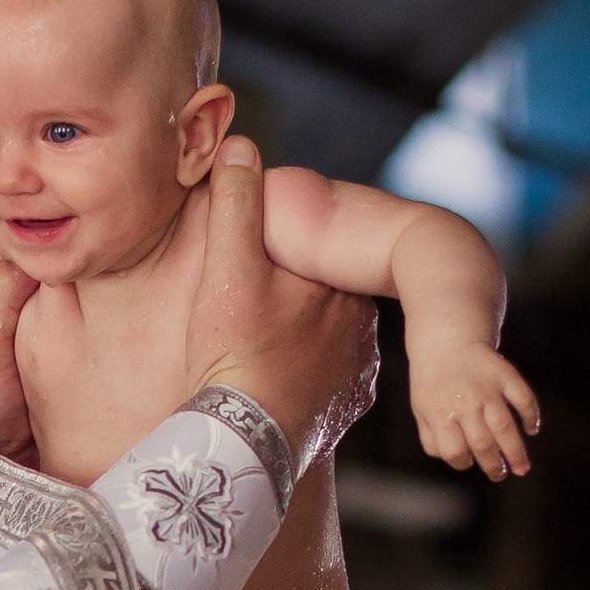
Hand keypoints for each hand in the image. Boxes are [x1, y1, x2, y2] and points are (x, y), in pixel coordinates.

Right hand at [187, 138, 380, 470]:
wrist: (243, 445)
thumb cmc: (234, 355)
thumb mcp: (226, 269)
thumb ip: (235, 204)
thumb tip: (241, 145)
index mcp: (342, 285)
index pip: (319, 252)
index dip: (284, 254)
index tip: (253, 266)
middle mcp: (363, 328)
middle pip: (324, 295)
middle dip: (295, 295)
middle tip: (250, 309)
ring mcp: (357, 376)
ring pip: (329, 340)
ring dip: (302, 340)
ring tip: (258, 350)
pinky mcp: (343, 414)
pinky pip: (327, 384)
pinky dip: (303, 380)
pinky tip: (274, 385)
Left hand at [408, 342, 540, 481]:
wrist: (446, 342)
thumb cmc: (433, 384)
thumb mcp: (421, 411)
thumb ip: (431, 439)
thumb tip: (455, 459)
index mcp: (440, 414)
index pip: (454, 450)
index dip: (462, 462)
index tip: (468, 462)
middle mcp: (465, 403)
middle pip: (483, 444)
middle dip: (493, 465)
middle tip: (500, 475)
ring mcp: (487, 389)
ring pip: (505, 427)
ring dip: (516, 451)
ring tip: (521, 468)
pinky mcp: (504, 375)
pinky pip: (523, 398)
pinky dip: (531, 415)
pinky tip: (532, 430)